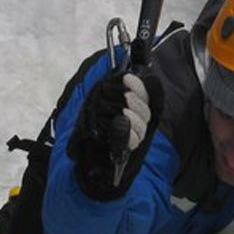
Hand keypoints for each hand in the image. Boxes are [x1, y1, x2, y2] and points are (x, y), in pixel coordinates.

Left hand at [68, 70, 164, 200]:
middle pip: (146, 112)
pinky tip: (121, 128)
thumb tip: (118, 79)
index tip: (127, 77)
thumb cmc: (96, 128)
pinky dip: (129, 134)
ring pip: (142, 126)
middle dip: (137, 102)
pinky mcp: (128, 149)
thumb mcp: (101, 108)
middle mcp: (139, 124)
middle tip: (126, 96)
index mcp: (135, 111)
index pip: (144, 97)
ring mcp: (135, 138)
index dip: (139, 86)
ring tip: (123, 113)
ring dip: (134, 118)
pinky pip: (133, 141)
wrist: (88, 156)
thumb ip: (113, 96)